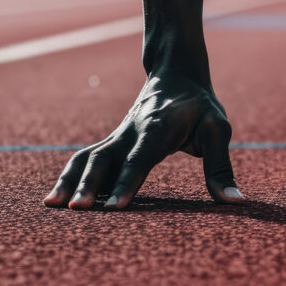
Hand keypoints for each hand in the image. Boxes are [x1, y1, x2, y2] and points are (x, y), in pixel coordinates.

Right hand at [43, 76, 244, 209]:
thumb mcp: (219, 130)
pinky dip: (69, 176)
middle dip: (89, 185)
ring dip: (69, 180)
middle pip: (104, 158)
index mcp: (158, 128)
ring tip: (51, 206)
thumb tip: (234, 201)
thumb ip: (221, 165)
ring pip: (87, 157)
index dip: (127, 183)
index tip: (115, 209)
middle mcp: (131, 132)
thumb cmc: (201, 107)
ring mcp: (118, 136)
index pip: (139, 159)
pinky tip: (55, 199)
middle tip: (76, 211)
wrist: (176, 75)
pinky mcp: (112, 142)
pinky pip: (86, 158)